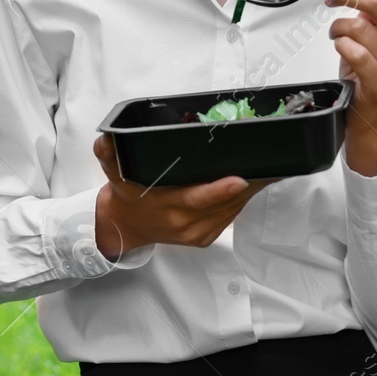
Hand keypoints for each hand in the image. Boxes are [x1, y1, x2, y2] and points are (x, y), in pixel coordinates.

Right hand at [91, 134, 276, 256]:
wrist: (124, 226)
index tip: (239, 179)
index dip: (219, 191)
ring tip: (265, 170)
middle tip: (269, 164)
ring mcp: (195, 233)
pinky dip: (240, 202)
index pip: (195, 199)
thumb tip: (108, 137)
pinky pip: (230, 218)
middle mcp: (182, 223)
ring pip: (231, 211)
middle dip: (247, 184)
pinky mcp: (205, 238)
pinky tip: (248, 186)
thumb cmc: (126, 195)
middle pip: (223, 204)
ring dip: (249, 192)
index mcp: (163, 205)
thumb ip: (108, 153)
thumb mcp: (112, 172)